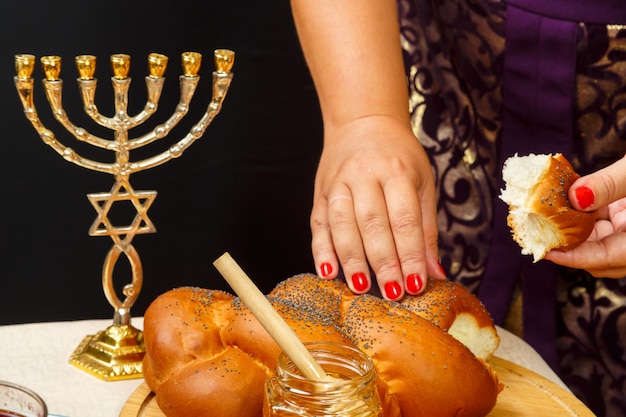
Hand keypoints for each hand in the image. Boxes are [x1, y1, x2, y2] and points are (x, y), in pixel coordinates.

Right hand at [311, 115, 445, 299]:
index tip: (417, 284)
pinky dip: (321, 250)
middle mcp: (364, 175)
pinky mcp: (320, 192)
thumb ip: (426, 228)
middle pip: (373, 224)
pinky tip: (327, 272)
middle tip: (392, 293)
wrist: (362, 122)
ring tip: (361, 288)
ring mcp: (338, 183)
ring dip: (351, 260)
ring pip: (342, 225)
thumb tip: (435, 273)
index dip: (410, 254)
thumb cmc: (398, 156)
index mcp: (396, 170)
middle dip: (383, 262)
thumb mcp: (422, 182)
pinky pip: (318, 224)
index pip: (404, 219)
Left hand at [545, 154, 625, 276]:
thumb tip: (575, 197)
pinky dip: (585, 216)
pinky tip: (566, 201)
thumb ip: (611, 184)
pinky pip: (605, 225)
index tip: (546, 251)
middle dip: (569, 245)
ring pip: (601, 242)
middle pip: (600, 257)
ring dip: (574, 230)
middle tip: (537, 228)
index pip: (607, 259)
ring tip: (546, 213)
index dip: (574, 258)